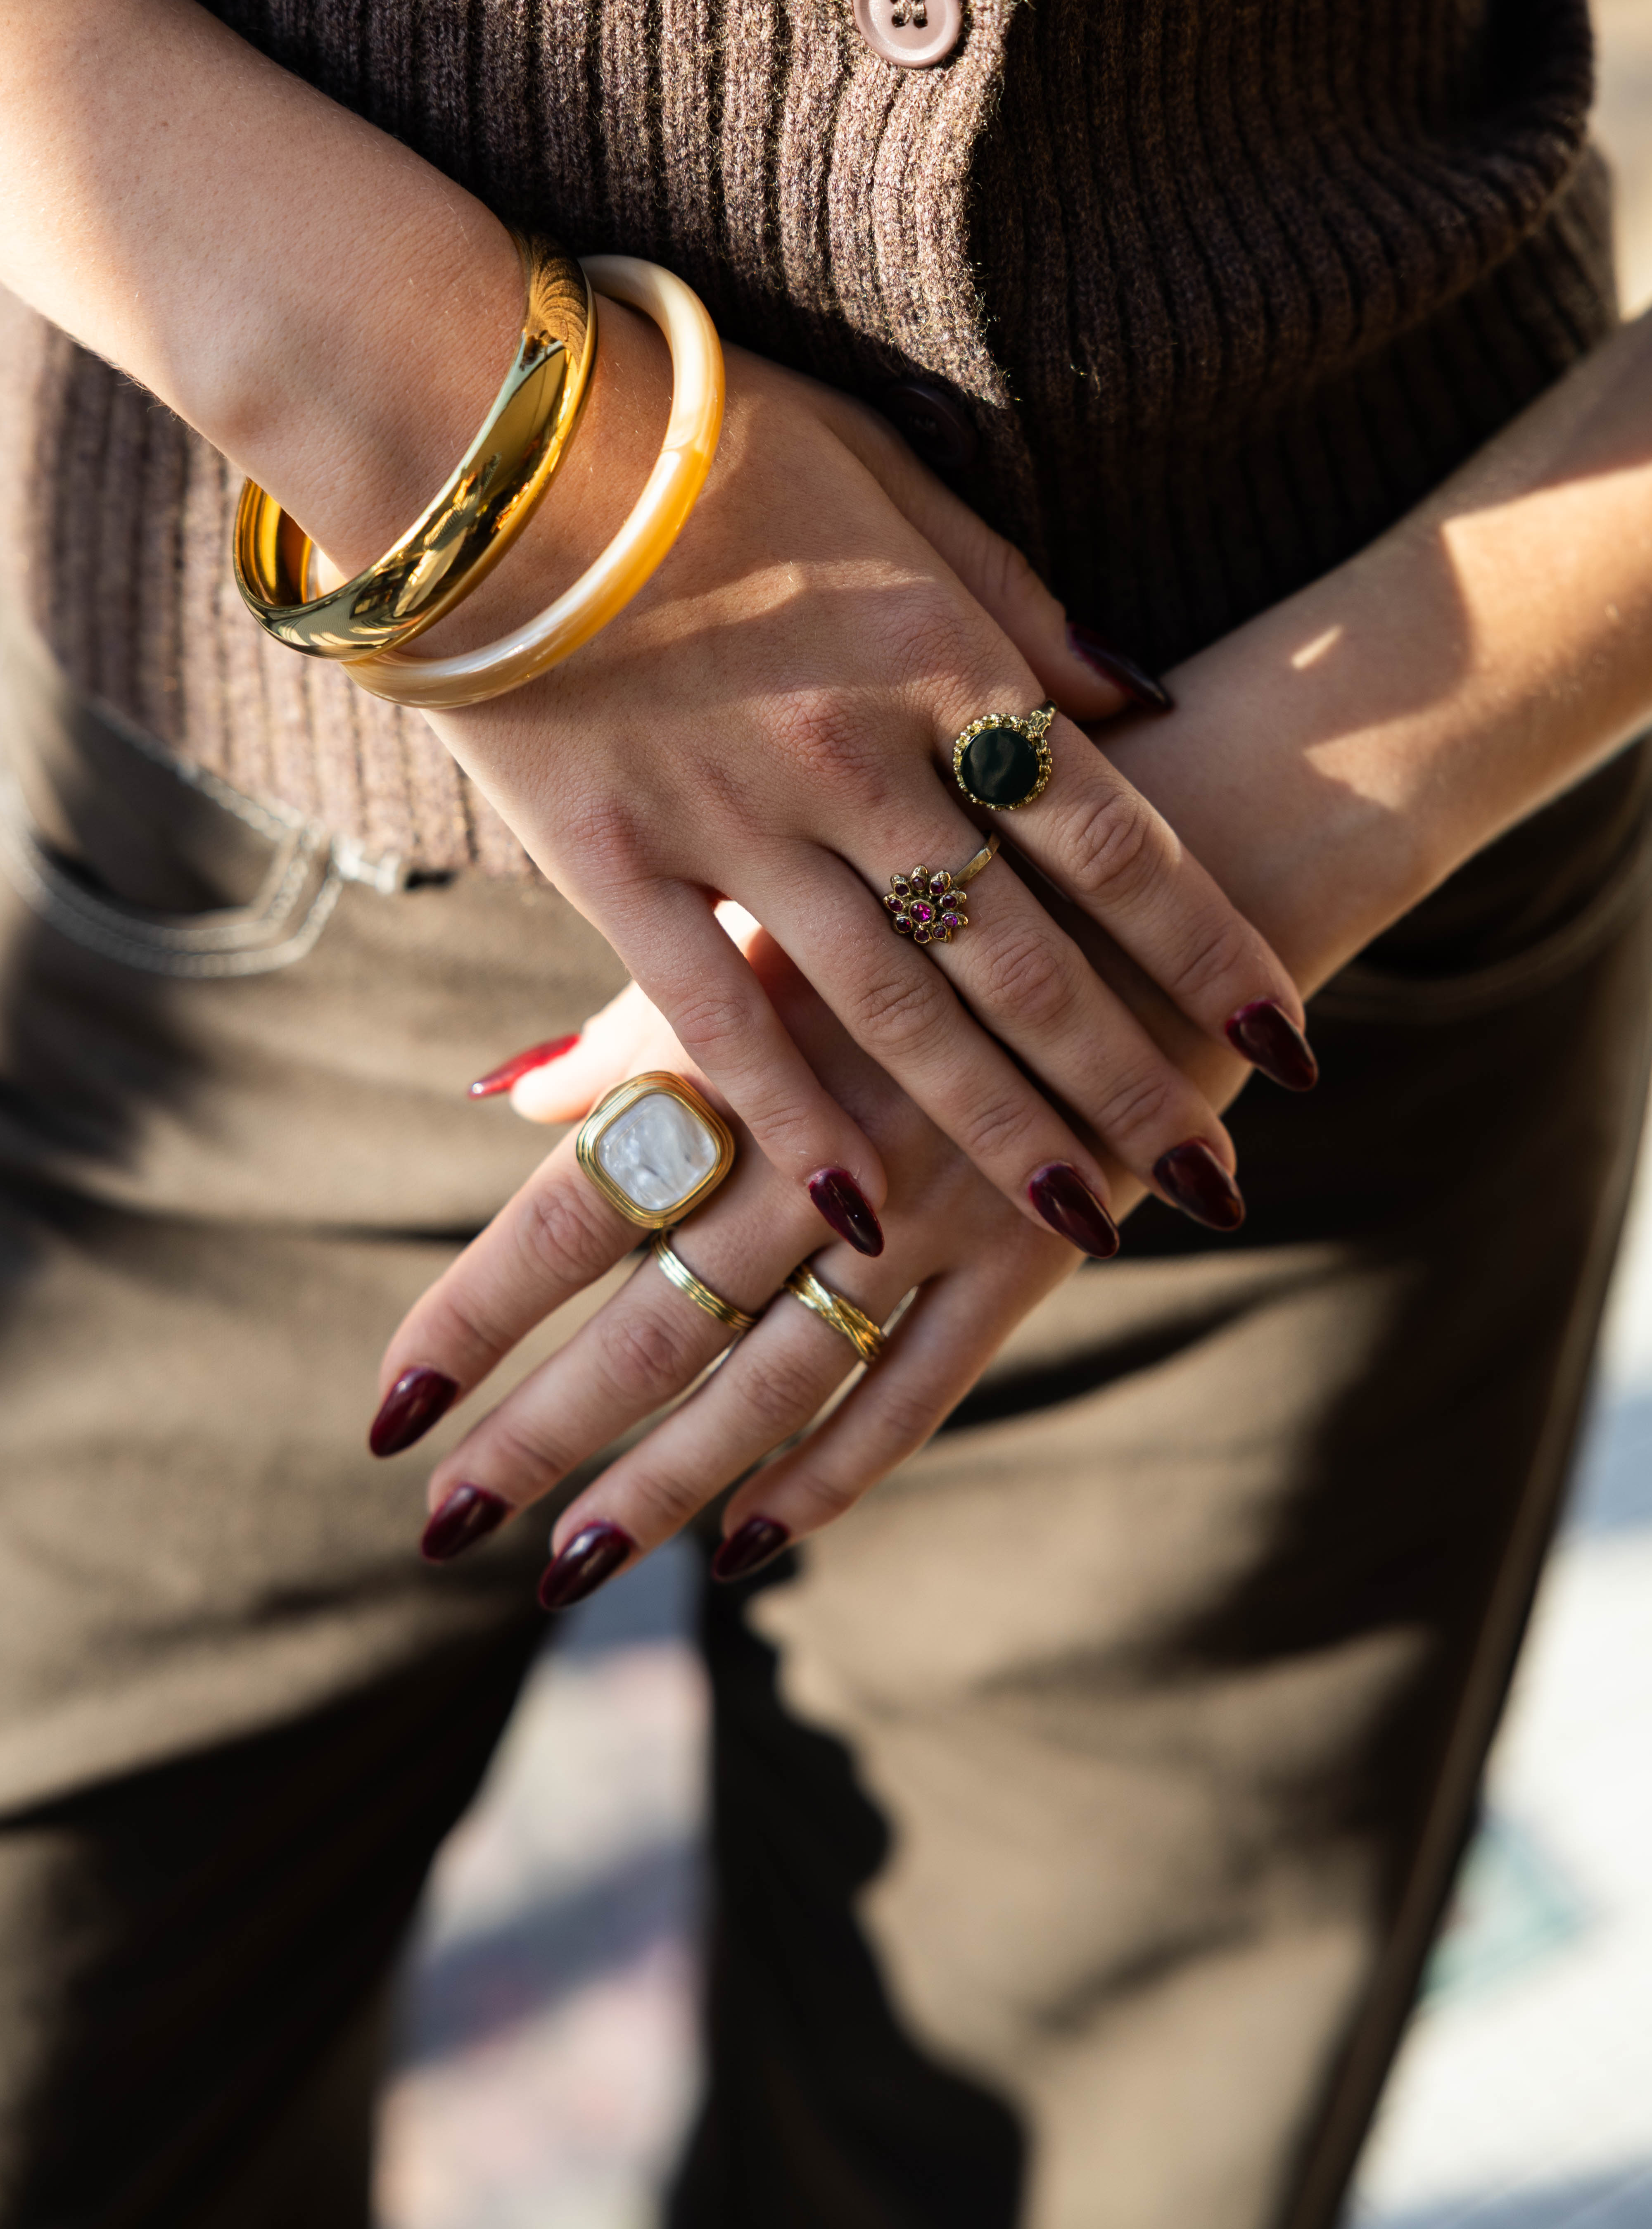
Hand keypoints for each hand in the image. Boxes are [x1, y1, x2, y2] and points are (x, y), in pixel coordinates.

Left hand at [375, 915, 1117, 1595]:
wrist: (1160, 875)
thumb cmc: (934, 890)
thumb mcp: (774, 928)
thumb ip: (642, 1026)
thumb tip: (507, 1096)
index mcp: (744, 1056)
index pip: (568, 1216)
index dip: (473, 1320)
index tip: (390, 1416)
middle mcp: (824, 1148)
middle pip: (652, 1323)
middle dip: (540, 1437)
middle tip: (445, 1529)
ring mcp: (932, 1213)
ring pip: (770, 1382)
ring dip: (662, 1484)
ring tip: (567, 1570)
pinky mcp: (1028, 1254)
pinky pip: (914, 1392)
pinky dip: (827, 1473)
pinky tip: (747, 1542)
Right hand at [411, 303, 1314, 1262]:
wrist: (491, 437)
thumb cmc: (708, 436)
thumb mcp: (898, 481)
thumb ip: (1017, 602)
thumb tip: (1134, 699)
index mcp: (942, 659)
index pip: (1114, 841)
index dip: (1208, 955)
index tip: (1283, 1046)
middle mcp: (859, 757)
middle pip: (1027, 956)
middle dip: (1129, 1081)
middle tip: (1212, 1186)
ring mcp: (735, 821)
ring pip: (894, 1011)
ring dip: (998, 1130)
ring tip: (1085, 1224)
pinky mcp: (615, 863)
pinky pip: (715, 1014)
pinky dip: (789, 1117)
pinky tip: (858, 1211)